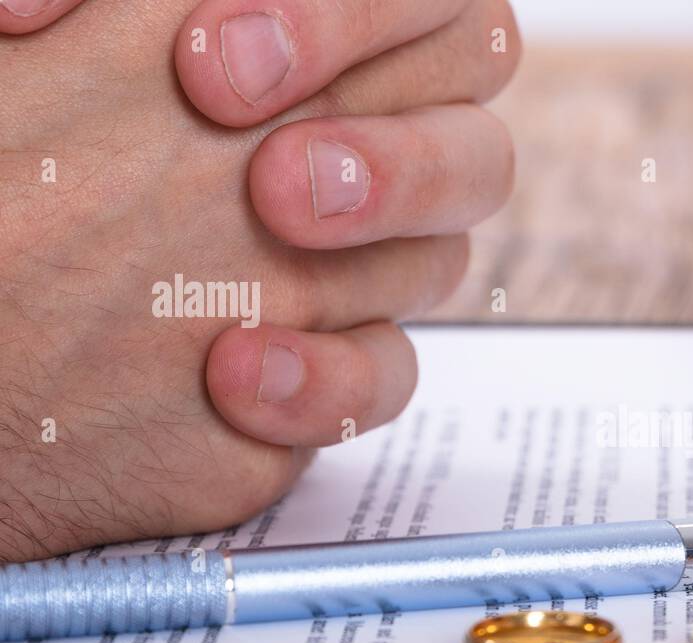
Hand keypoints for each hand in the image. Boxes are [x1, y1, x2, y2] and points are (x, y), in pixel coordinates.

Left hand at [0, 0, 519, 561]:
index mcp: (323, 34)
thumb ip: (101, 5)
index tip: (202, 59)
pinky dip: (329, 379)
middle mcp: (360, 137)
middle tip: (271, 176)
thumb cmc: (10, 140)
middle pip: (470, 121)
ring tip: (274, 224)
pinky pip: (386, 374)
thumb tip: (48, 9)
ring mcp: (359, 258)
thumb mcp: (70, 38)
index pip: (425, 1)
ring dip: (379, 228)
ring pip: (445, 244)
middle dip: (386, 141)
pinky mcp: (331, 358)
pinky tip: (235, 373)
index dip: (346, 20)